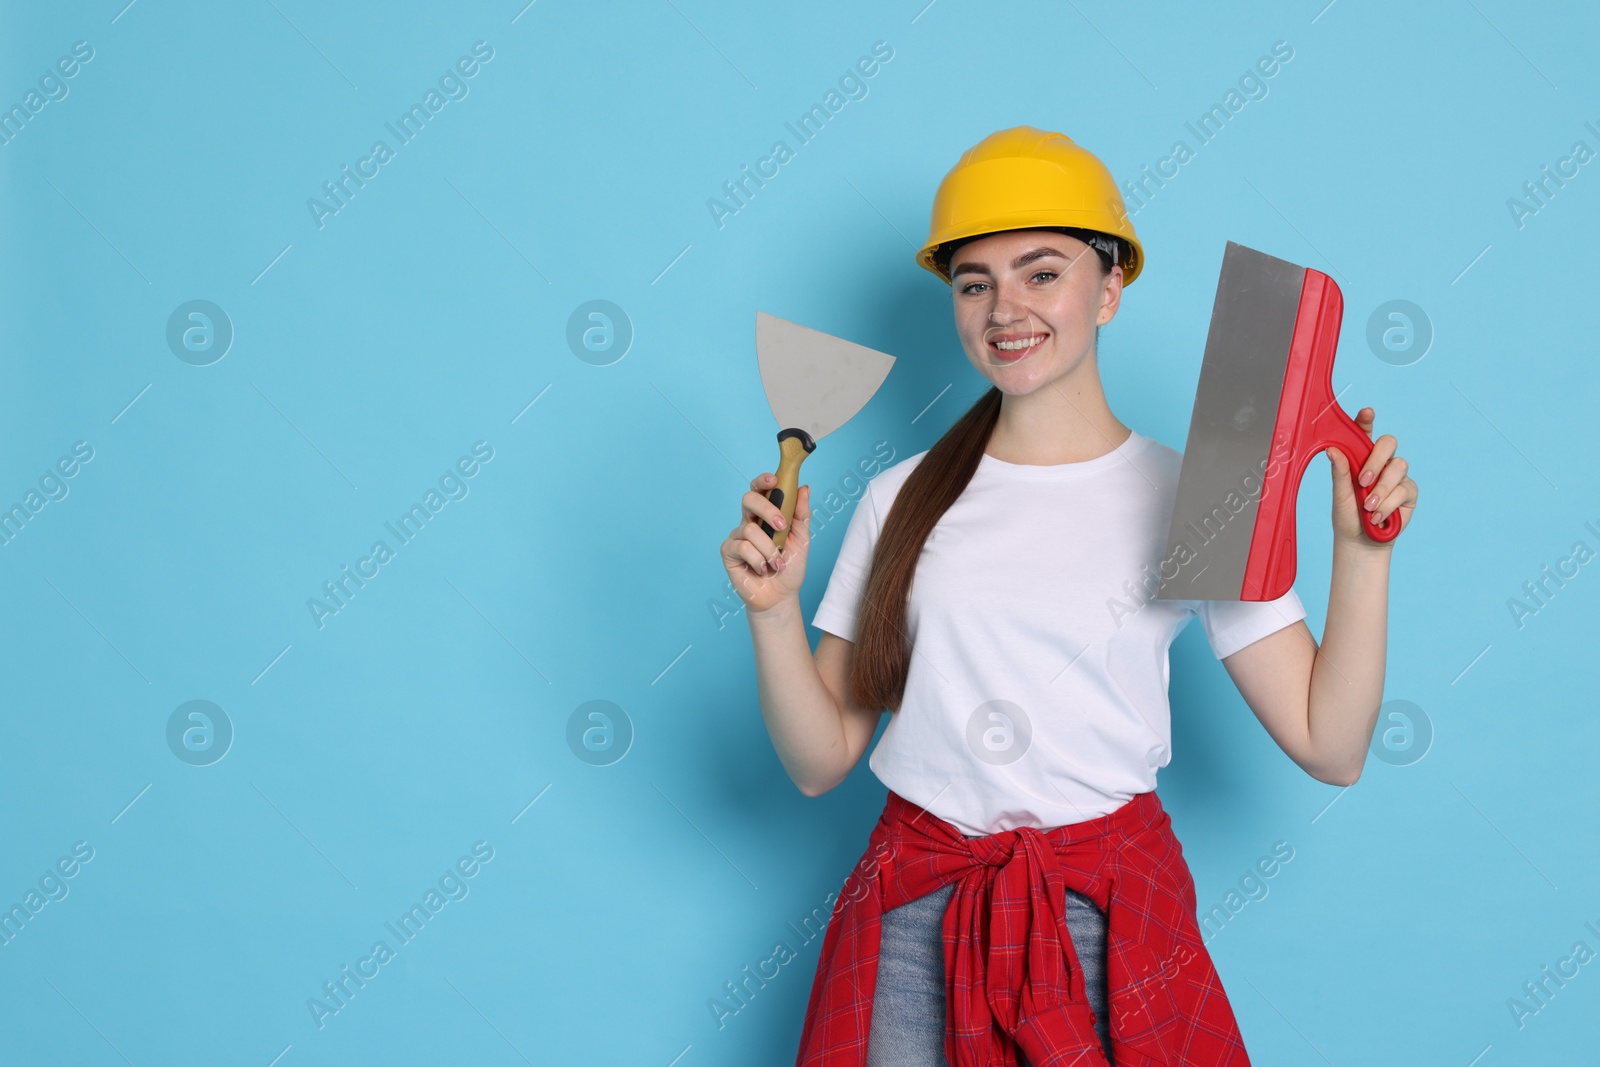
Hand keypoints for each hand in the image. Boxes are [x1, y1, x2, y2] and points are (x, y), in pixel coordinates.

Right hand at [719, 473, 811, 614]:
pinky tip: (762, 569)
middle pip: (749, 499)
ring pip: (749, 529)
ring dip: (769, 549)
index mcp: (766, 515)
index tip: (774, 479)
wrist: (780, 597)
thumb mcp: (802, 540)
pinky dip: (758, 560)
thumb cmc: (790, 568)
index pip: (760, 490)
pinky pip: (742, 547)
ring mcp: (737, 537)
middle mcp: (749, 522)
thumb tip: (804, 488)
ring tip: (777, 564)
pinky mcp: (728, 552)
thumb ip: (801, 515)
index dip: (763, 480)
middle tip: (782, 527)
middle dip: (766, 509)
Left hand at [1327, 407, 1415, 547]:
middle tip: (1363, 480)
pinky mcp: (1409, 492)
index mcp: (1360, 457)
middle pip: (1388, 443)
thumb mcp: (1339, 494)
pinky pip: (1404, 489)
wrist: (1361, 542)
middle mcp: (1381, 462)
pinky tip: (1377, 517)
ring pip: (1398, 466)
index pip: (1364, 434)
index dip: (1366, 421)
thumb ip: (1339, 472)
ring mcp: (1397, 476)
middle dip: (1376, 460)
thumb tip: (1331, 449)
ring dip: (1381, 489)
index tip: (1366, 412)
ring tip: (1368, 508)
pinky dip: (1388, 504)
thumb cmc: (1347, 516)